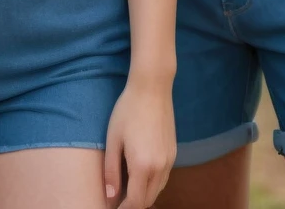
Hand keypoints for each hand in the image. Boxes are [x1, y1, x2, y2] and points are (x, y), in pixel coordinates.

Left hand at [104, 76, 175, 207]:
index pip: (135, 202)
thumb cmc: (128, 111)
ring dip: (144, 195)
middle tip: (118, 200)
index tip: (112, 207)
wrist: (152, 88)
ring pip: (158, 190)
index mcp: (142, 166)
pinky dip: (153, 184)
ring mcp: (169, 160)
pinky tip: (141, 175)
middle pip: (148, 200)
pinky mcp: (174, 152)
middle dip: (133, 205)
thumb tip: (110, 196)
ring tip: (127, 189)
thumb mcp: (113, 139)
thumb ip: (111, 171)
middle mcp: (160, 167)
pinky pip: (164, 178)